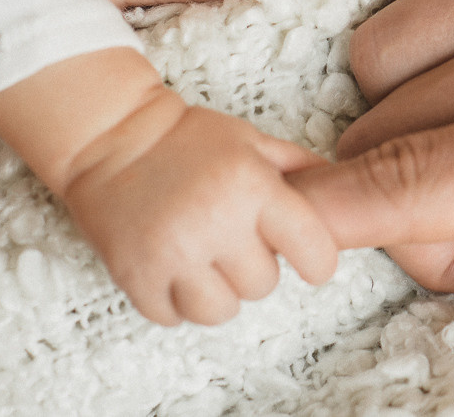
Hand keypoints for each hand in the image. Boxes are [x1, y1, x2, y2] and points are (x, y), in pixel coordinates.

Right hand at [57, 80, 337, 324]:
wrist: (110, 136)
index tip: (308, 260)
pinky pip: (173, 317)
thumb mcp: (251, 140)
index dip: (316, 260)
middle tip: (232, 240)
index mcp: (253, 186)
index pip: (313, 250)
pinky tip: (172, 269)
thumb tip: (343, 189)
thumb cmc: (187, 138)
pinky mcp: (135, 275)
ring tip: (204, 261)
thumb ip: (299, 168)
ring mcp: (173, 253)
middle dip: (254, 267)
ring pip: (220, 311)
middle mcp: (216, 222)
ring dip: (216, 292)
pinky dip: (176, 301)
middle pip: (263, 285)